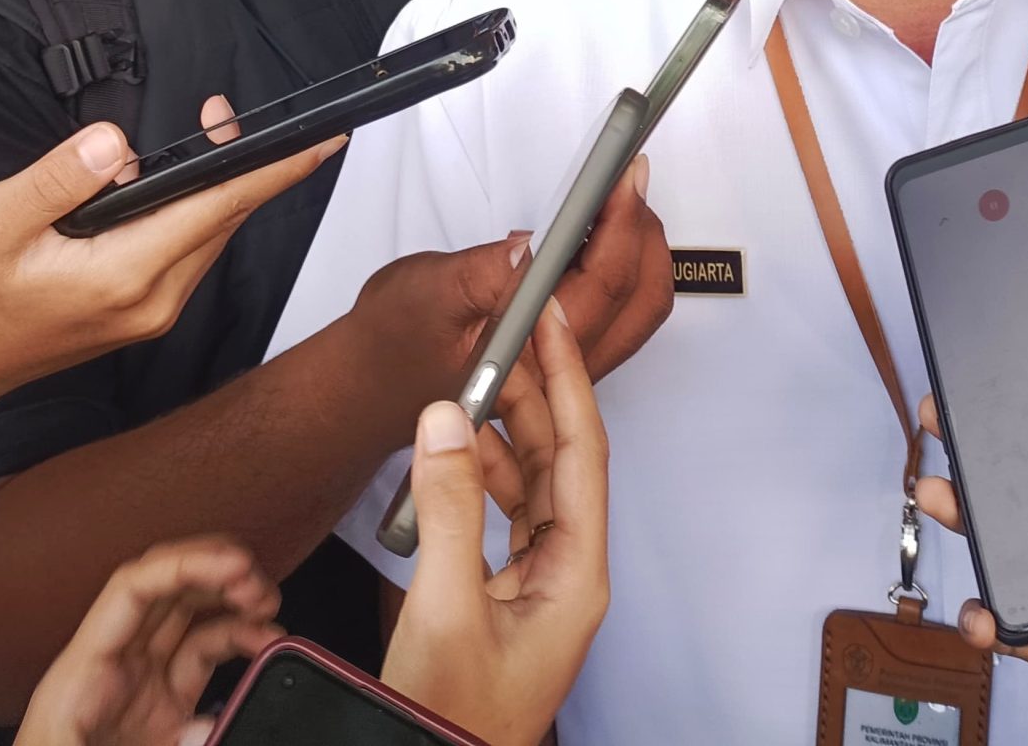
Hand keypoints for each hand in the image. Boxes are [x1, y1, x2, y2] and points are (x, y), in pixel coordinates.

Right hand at [0, 107, 344, 433]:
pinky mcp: (137, 312)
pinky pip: (184, 251)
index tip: (323, 141)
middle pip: (222, 219)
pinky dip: (189, 212)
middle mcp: (151, 301)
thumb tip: (117, 143)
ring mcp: (148, 312)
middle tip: (221, 110)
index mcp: (124, 276)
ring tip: (201, 135)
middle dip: (238, 163)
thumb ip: (59, 177)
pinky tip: (165, 186)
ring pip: (206, 235)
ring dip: (213, 186)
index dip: (275, 170)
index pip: (219, 208)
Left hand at [14, 538, 282, 745]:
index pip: (134, 588)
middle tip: (256, 579)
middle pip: (166, 590)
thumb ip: (159, 743)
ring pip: (190, 617)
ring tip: (266, 602)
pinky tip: (261, 644)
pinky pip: (202, 657)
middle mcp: (113, 667)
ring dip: (231, 600)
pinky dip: (237, 642)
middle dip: (216, 571)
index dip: (187, 565)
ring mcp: (139, 684)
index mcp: (83, 673)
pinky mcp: (160, 708)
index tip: (235, 565)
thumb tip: (208, 727)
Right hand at [347, 157, 671, 420]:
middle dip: (642, 233)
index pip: (603, 286)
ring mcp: (564, 369)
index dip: (623, 223)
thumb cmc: (390, 347)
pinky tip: (603, 237)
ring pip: (635, 312)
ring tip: (620, 200)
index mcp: (530, 357)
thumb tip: (536, 243)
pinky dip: (621, 269)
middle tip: (628, 179)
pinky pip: (616, 317)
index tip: (624, 177)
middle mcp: (557, 372)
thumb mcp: (429, 292)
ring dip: (638, 251)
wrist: (365, 387)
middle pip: (639, 303)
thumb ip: (486, 271)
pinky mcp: (558, 360)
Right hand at [383, 303, 608, 745]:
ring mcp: (539, 585)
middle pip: (560, 460)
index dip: (568, 379)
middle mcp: (568, 574)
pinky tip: (456, 449)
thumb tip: (447, 420)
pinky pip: (504, 514)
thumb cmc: (452, 718)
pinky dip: (480, 473)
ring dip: (505, 430)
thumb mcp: (445, 609)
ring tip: (475, 379)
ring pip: (531, 484)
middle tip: (511, 332)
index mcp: (577, 576)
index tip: (553, 321)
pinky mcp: (505, 596)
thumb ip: (447, 509)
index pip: (582, 452)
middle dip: (537, 393)